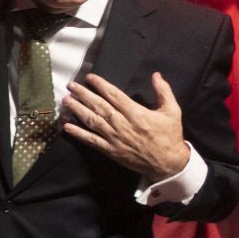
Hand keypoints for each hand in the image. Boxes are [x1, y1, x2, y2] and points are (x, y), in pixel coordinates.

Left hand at [62, 72, 191, 180]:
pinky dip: (78, 133)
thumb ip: (164, 92)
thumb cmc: (170, 135)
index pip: (114, 95)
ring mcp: (114, 138)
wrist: (168, 163)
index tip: (89, 77)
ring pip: (92, 121)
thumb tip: (156, 75)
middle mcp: (122, 124)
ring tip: (66, 101)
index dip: (101, 85)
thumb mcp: (172, 111)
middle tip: (71, 86)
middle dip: (83, 95)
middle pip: (99, 106)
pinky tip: (66, 126)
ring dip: (77, 110)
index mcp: (136, 113)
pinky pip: (91, 140)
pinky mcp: (110, 150)